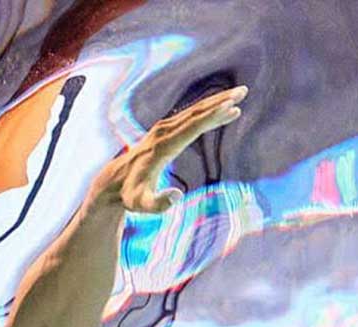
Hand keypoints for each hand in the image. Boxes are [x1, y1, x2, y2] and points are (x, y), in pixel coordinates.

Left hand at [94, 85, 246, 212]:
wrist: (113, 183)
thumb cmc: (130, 195)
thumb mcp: (142, 204)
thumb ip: (158, 203)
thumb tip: (177, 196)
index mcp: (162, 147)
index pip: (191, 128)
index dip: (212, 117)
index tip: (231, 106)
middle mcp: (162, 133)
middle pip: (195, 113)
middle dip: (220, 102)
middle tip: (243, 92)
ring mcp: (161, 130)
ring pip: (193, 111)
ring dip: (216, 102)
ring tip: (239, 94)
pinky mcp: (162, 130)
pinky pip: (188, 116)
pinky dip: (206, 110)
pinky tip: (221, 107)